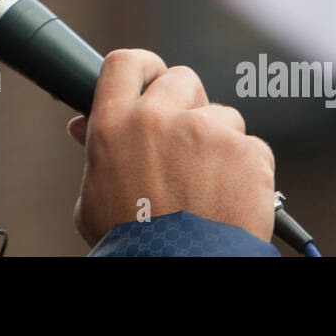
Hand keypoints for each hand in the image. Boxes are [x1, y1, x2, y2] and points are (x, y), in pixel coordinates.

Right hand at [67, 48, 275, 246]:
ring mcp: (206, 131)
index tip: (152, 75)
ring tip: (209, 185)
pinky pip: (251, 148)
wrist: (179, 271)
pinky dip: (246, 170)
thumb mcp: (95, 197)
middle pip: (181, 80)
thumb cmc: (132, 244)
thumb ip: (96, 153)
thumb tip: (83, 126)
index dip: (143, 67)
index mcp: (115, 125)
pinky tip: (231, 197)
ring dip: (218, 140)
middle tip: (186, 139)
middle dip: (187, 104)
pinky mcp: (245, 151)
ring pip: (221, 115)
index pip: (125, 64)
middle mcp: (158, 118)